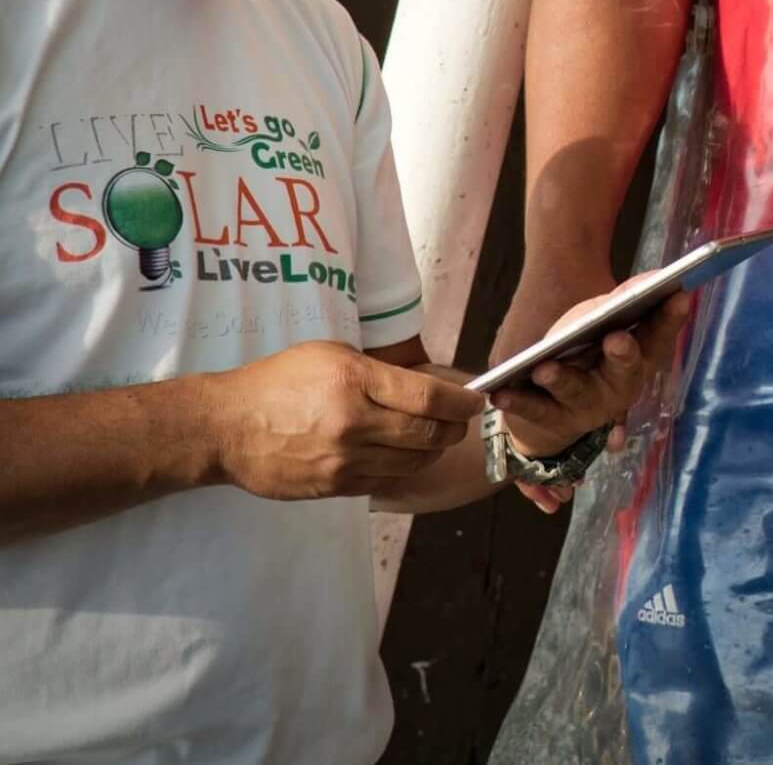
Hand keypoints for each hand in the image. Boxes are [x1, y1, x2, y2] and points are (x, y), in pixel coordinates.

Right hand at [208, 341, 484, 500]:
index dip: (463, 401)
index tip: (476, 399)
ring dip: (433, 451)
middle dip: (454, 428)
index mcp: (354, 380)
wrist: (226, 427)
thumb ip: (380, 371)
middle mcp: (353, 422)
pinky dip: (404, 468)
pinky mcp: (335, 487)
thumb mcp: (331, 355)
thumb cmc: (278, 382)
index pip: (429, 397)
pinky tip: (402, 456)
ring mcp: (344, 460)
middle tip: (460, 421)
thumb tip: (429, 386)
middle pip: (429, 434)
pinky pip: (388, 481)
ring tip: (435, 438)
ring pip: (414, 462)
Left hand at [489, 281, 689, 512]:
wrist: (556, 412)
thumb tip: (656, 277)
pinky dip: (517, 401)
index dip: (671, 318)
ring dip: (563, 380)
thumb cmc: (588, 351)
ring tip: (545, 369)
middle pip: (625, 371)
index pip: (660, 337)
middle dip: (623, 355)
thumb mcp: (605, 321)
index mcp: (640, 360)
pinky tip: (498, 391)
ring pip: (577, 393)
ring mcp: (585, 407)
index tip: (680, 295)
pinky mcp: (549, 419)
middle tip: (617, 339)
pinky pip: (533, 410)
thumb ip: (627, 300)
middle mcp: (619, 388)